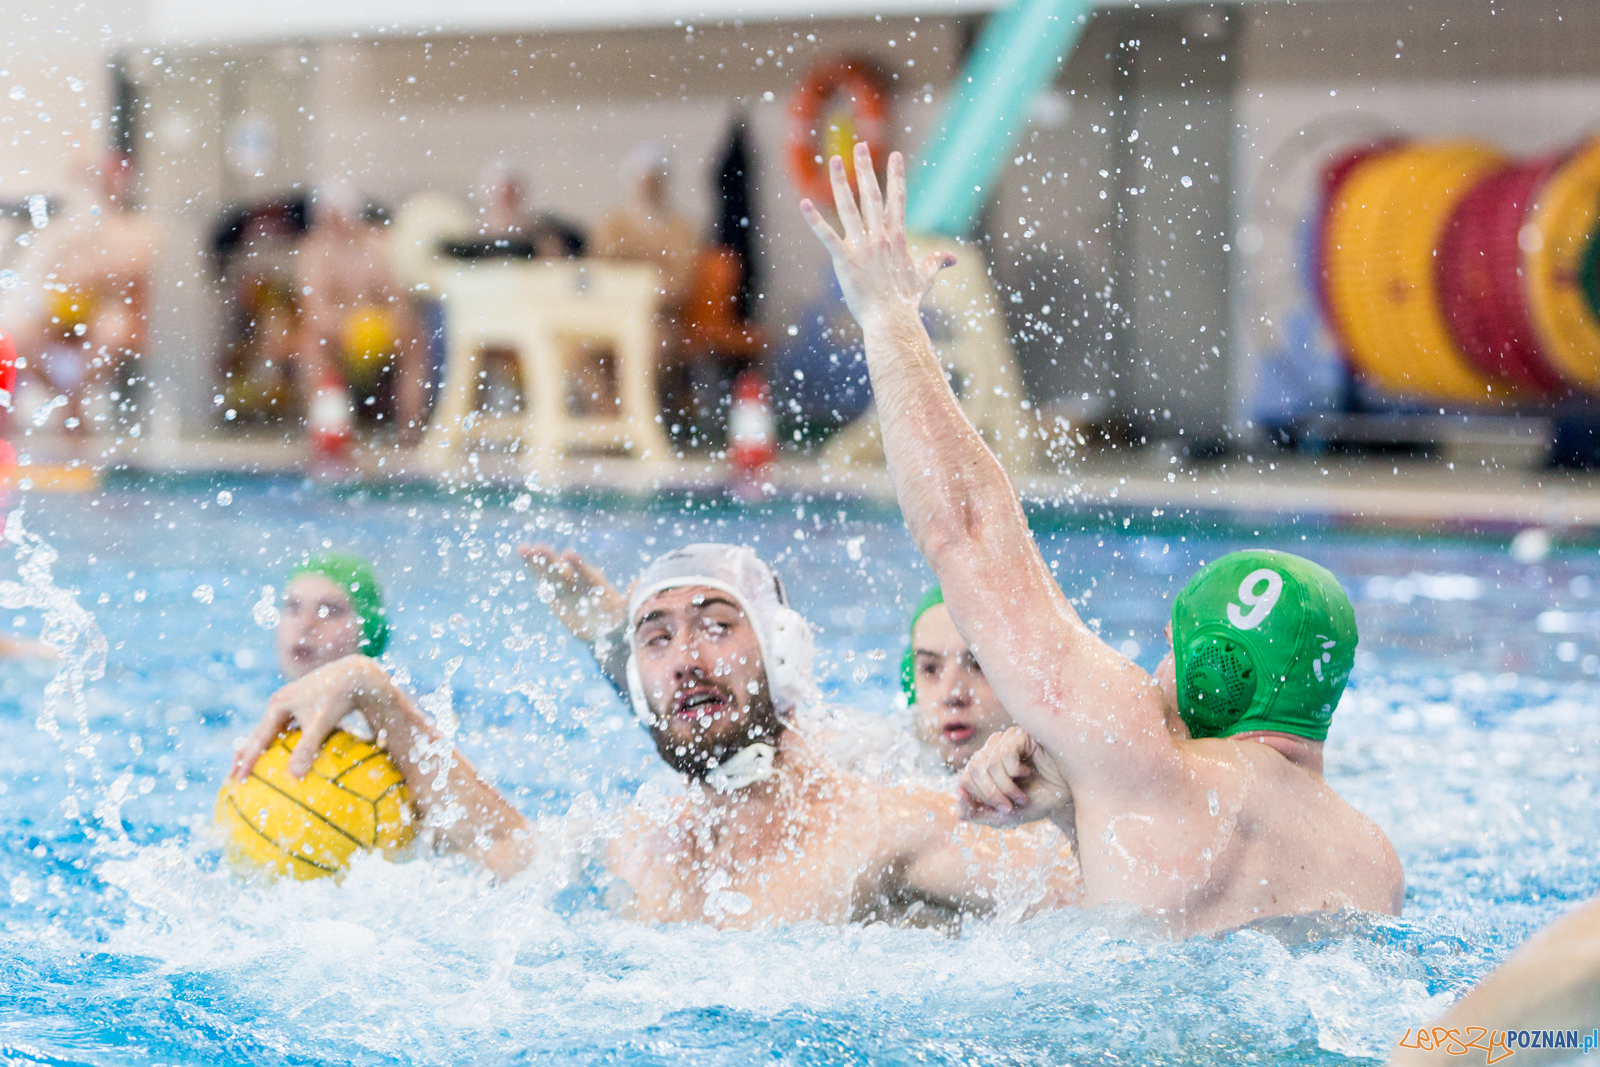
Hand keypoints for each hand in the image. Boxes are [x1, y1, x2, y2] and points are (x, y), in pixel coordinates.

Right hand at [231, 654, 386, 780]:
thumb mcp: (321, 723)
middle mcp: (280, 703)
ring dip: (262, 750)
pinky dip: (283, 744)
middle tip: (232, 779)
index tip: (237, 781)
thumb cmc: (338, 698)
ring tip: (254, 769)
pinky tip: (287, 757)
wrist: (356, 673)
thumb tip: (294, 777)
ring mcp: (291, 702)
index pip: (256, 740)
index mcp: (277, 706)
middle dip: (244, 756)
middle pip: (257, 734)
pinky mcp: (304, 704)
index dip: (245, 761)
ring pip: (272, 731)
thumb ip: (307, 748)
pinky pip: (289, 729)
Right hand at [520, 543, 627, 645]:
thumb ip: (630, 599)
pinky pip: (542, 578)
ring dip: (537, 559)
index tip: (568, 555)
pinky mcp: (553, 592)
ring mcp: (565, 585)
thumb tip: (637, 586)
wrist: (605, 627)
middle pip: (564, 570)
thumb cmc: (617, 616)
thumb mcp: (626, 610)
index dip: (577, 565)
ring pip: (549, 571)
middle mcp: (579, 580)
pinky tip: (522, 550)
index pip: (585, 573)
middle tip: (539, 547)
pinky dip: (532, 567)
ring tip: (523, 547)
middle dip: (552, 561)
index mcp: (595, 583)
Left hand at [799, 143, 956, 323]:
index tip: (895, 156)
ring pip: (848, 207)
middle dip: (866, 168)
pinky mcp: (844, 260)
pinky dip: (815, 220)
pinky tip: (804, 203)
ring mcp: (862, 246)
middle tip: (860, 146)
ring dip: (840, 182)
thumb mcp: (925, 277)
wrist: (893, 320)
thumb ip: (936, 262)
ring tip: (834, 160)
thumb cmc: (907, 301)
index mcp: (896, 237)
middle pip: (871, 195)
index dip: (896, 176)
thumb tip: (952, 258)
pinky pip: (827, 236)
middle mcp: (880, 236)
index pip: (897, 199)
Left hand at [958, 727, 1072, 828]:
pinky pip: (1005, 752)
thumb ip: (978, 815)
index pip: (964, 780)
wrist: (1067, 794)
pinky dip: (1016, 770)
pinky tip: (1029, 771)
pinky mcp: (1019, 734)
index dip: (978, 799)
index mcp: (982, 770)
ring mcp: (1004, 741)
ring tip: (1022, 796)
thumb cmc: (1036, 801)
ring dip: (1006, 787)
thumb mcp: (1004, 816)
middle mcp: (989, 752)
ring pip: (988, 764)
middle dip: (991, 795)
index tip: (999, 812)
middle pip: (973, 771)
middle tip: (1010, 807)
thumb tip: (956, 809)